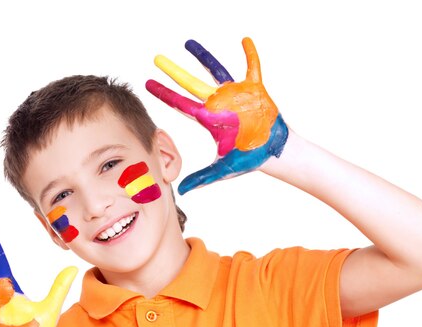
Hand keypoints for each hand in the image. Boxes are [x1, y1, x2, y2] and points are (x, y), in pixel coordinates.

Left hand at [146, 37, 287, 194]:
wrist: (273, 152)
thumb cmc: (248, 159)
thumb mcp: (223, 169)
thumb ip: (202, 178)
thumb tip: (183, 191)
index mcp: (210, 119)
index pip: (181, 104)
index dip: (164, 94)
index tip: (148, 83)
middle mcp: (218, 104)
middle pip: (191, 84)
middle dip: (173, 72)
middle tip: (156, 59)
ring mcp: (235, 95)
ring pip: (215, 70)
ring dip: (203, 57)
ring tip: (188, 43)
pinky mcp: (254, 89)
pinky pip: (251, 68)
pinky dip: (250, 55)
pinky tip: (244, 41)